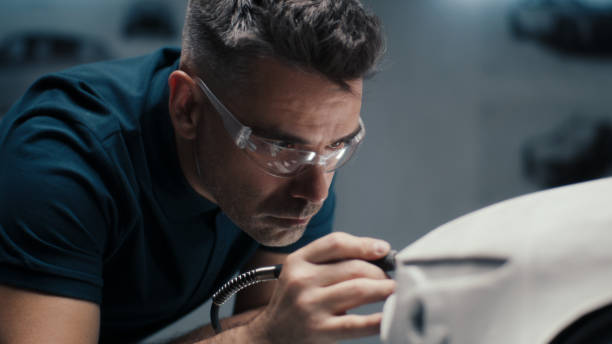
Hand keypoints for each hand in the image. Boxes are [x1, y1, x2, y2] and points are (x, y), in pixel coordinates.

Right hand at [247, 232, 395, 343]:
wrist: (270, 338)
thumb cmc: (294, 303)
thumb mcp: (301, 274)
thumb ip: (330, 262)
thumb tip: (376, 254)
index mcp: (297, 261)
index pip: (336, 243)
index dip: (364, 244)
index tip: (383, 249)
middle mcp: (301, 281)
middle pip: (353, 267)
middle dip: (379, 271)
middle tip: (391, 277)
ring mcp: (310, 306)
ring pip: (359, 289)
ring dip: (384, 288)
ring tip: (395, 290)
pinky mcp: (320, 330)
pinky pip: (358, 323)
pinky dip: (379, 318)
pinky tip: (391, 315)